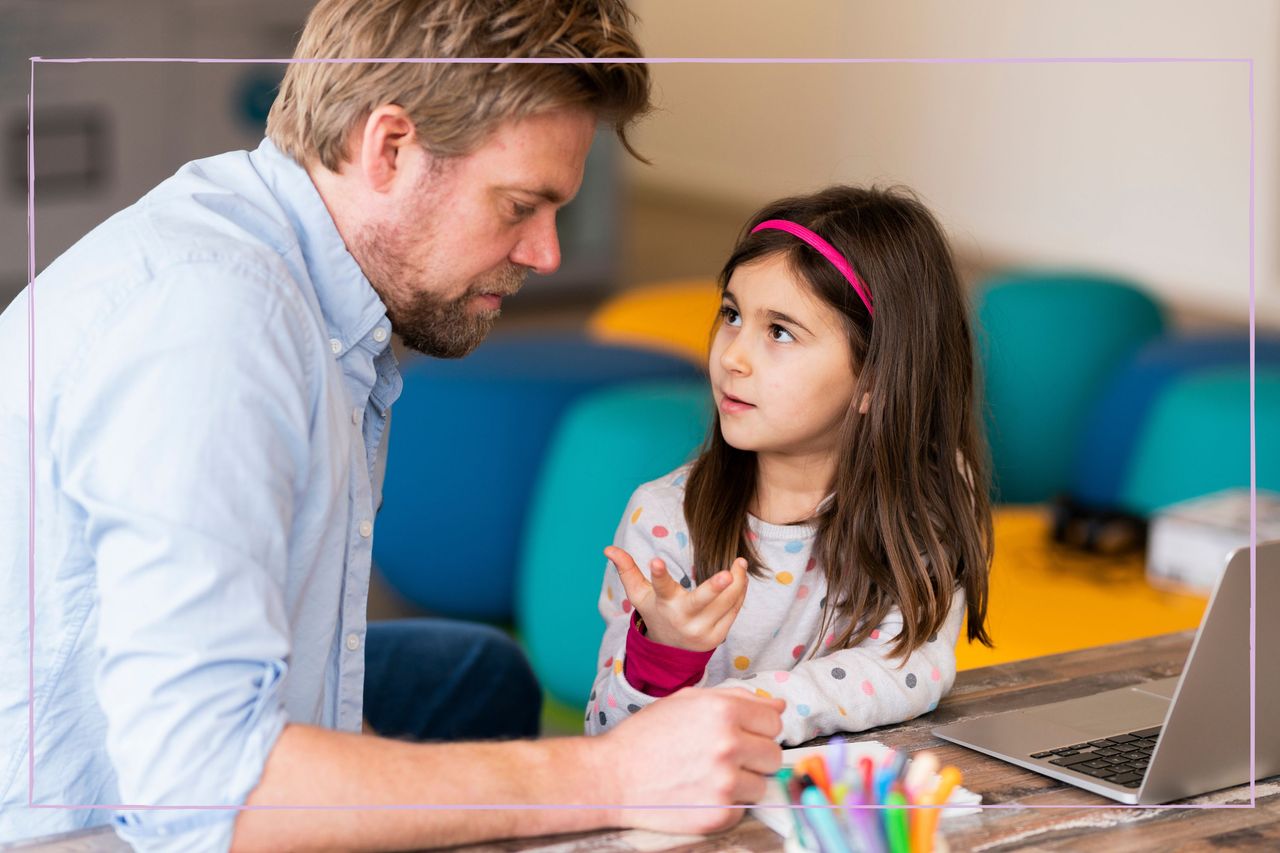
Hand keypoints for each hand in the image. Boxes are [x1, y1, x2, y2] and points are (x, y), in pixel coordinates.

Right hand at [595, 687, 784, 833]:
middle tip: (724, 757)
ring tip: (708, 776)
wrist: (613, 776)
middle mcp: (728, 745)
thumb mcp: (687, 702)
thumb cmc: (647, 736)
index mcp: (723, 711)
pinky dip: (727, 804)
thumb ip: (736, 698)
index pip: (774, 720)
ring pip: (761, 784)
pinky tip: (700, 793)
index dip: (758, 728)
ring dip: (741, 782)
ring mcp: (725, 782)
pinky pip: (743, 808)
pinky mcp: (720, 813)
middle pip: (773, 754)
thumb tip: (778, 704)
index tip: (743, 734)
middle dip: (754, 756)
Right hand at [605, 545, 747, 651]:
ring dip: (737, 581)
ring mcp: (702, 630)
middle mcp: (683, 618)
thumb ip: (627, 570)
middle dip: (715, 587)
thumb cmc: (656, 612)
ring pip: (726, 602)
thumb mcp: (639, 595)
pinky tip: (740, 577)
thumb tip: (607, 549)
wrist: (671, 651)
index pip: (660, 588)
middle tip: (728, 573)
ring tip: (739, 562)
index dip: (658, 575)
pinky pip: (734, 610)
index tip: (656, 561)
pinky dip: (739, 592)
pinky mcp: (718, 636)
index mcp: (664, 604)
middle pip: (701, 601)